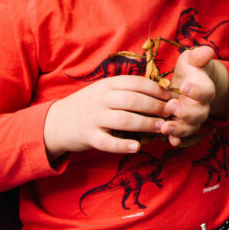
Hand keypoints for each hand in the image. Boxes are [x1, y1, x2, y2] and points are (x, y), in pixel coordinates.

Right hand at [43, 75, 173, 159]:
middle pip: (133, 100)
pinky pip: (107, 141)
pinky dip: (122, 145)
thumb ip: (127, 90)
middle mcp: (101, 98)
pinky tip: (136, 147)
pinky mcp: (88, 136)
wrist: (56, 121)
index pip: (136, 83)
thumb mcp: (105, 91)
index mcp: (108, 85)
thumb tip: (160, 91)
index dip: (156, 89)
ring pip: (124, 119)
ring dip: (145, 124)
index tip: (171, 97)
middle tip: (172, 113)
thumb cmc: (89, 105)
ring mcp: (94, 117)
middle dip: (156, 107)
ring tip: (161, 128)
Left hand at [161, 45, 228, 146]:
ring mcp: (192, 119)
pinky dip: (177, 140)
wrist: (187, 85)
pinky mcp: (182, 127)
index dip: (197, 91)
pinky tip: (169, 141)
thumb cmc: (190, 70)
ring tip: (164, 127)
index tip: (185, 86)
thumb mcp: (191, 60)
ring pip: (191, 128)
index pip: (207, 92)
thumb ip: (198, 56)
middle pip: (200, 114)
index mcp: (205, 89)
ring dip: (179, 129)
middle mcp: (202, 106)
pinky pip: (183, 138)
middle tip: (170, 106)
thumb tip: (208, 51)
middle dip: (186, 112)